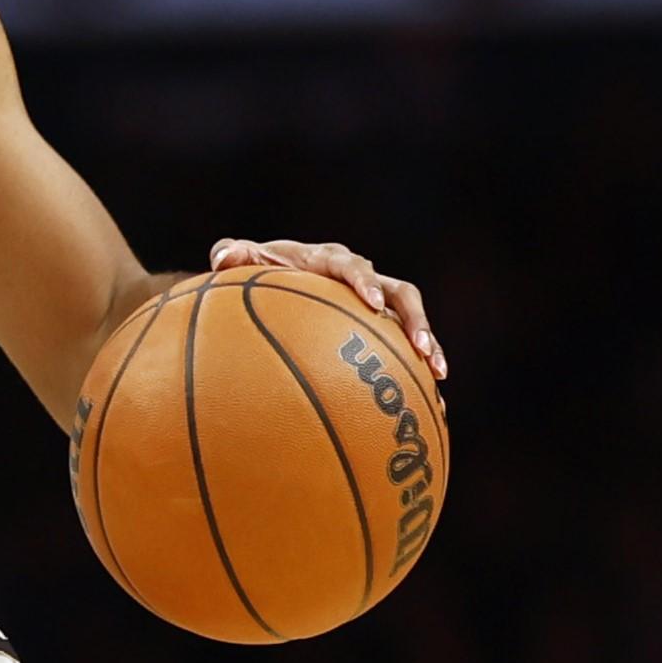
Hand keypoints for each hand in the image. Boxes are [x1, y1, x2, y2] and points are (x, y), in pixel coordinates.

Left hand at [209, 238, 447, 379]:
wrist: (268, 277)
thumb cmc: (253, 270)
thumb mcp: (239, 259)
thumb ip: (231, 254)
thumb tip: (223, 257)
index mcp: (328, 259)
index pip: (351, 266)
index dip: (365, 283)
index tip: (372, 304)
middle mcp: (360, 278)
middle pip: (400, 292)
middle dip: (415, 319)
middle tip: (421, 348)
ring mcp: (374, 302)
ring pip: (411, 320)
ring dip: (430, 345)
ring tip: (438, 378)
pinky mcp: (379, 327)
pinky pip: (405, 348)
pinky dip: (418, 373)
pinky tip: (431, 408)